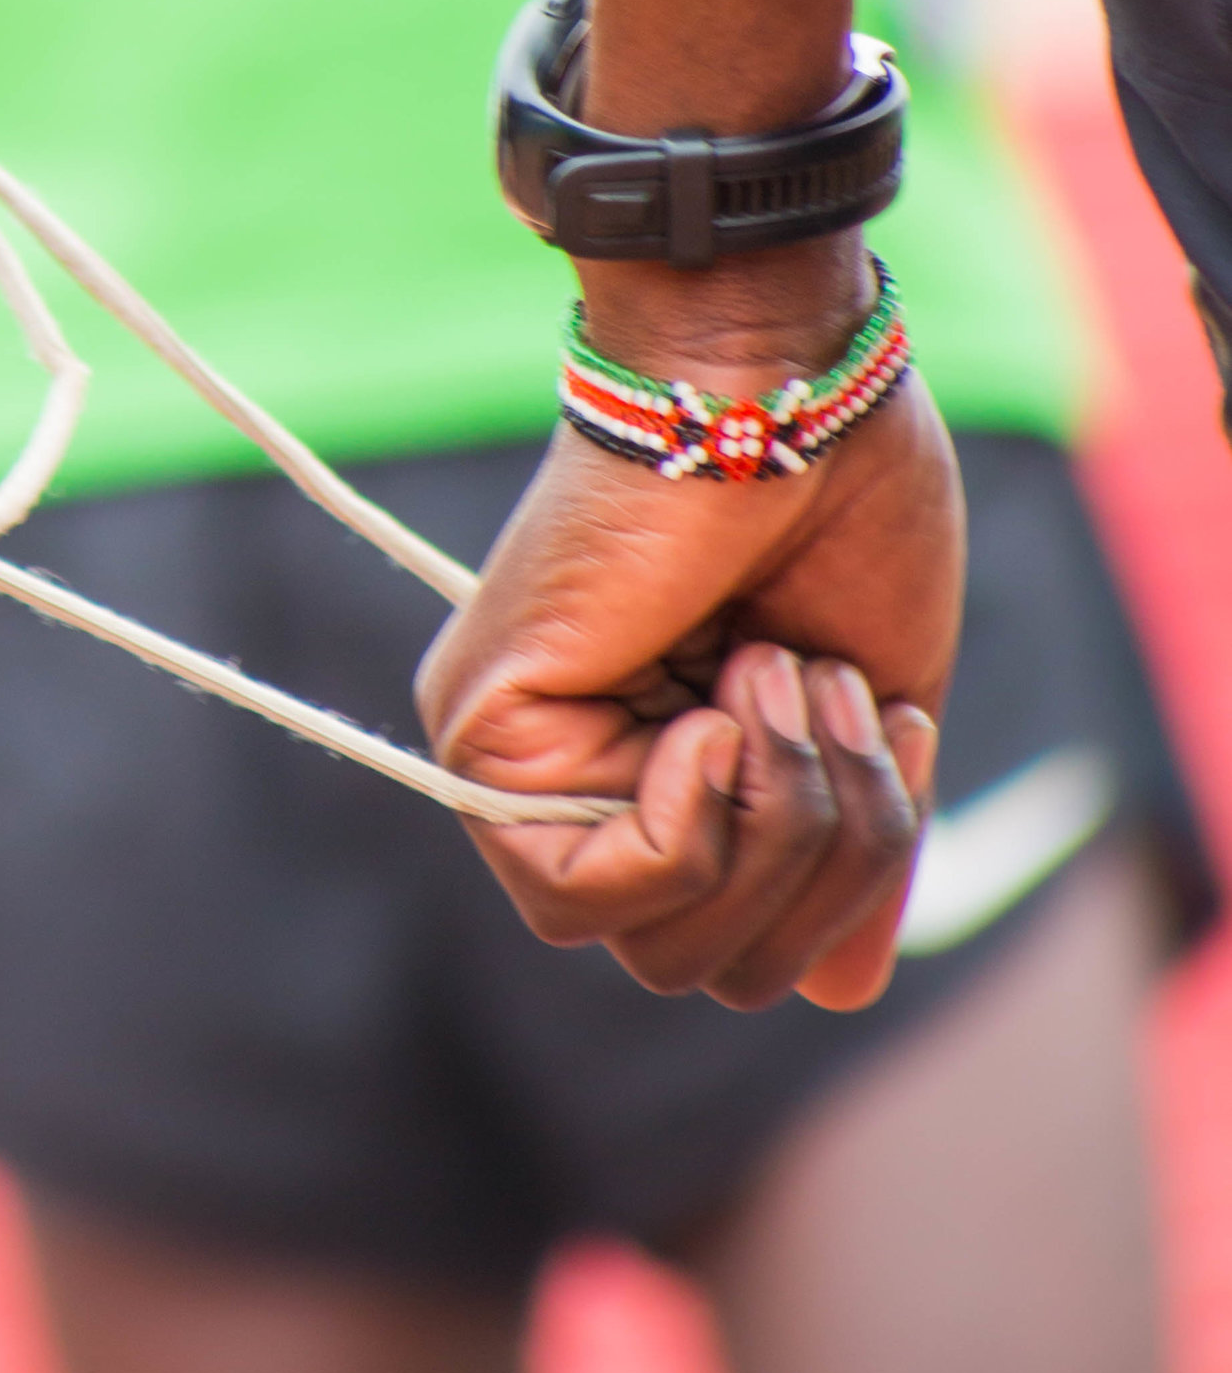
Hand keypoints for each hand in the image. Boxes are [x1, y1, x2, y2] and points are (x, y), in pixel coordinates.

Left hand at [415, 260, 963, 1010]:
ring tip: (774, 669)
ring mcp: (524, 766)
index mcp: (674, 771)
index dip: (847, 875)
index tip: (887, 715)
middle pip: (709, 970)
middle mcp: (583, 780)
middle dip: (824, 853)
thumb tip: (836, 990)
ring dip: (772, 819)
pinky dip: (692, 817)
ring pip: (658, 948)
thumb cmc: (837, 505)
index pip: (744, 946)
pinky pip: (596, 892)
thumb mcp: (867, 716)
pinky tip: (712, 707)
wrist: (779, 383)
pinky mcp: (485, 737)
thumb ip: (842, 855)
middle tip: (824, 685)